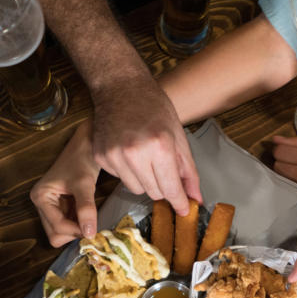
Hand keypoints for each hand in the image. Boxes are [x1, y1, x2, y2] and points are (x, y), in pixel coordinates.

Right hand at [30, 122, 100, 246]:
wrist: (86, 145)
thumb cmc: (82, 159)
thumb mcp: (84, 184)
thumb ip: (86, 209)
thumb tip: (90, 233)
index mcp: (41, 197)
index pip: (57, 227)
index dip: (76, 230)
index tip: (94, 228)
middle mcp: (41, 203)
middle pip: (55, 234)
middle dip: (74, 232)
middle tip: (91, 223)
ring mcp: (49, 206)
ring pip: (61, 232)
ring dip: (77, 229)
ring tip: (90, 216)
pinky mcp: (59, 206)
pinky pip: (68, 225)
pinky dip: (78, 224)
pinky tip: (87, 214)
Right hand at [91, 79, 201, 216]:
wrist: (120, 87)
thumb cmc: (153, 107)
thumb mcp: (178, 136)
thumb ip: (188, 171)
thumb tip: (195, 199)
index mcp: (160, 146)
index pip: (171, 189)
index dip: (180, 202)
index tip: (183, 210)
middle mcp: (135, 153)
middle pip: (154, 193)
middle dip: (163, 186)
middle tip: (163, 169)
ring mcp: (114, 155)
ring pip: (136, 189)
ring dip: (144, 180)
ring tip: (144, 157)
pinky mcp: (101, 156)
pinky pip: (120, 178)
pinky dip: (127, 171)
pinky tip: (128, 151)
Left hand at [272, 136, 296, 216]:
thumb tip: (275, 139)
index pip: (279, 152)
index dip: (281, 151)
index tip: (288, 154)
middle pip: (277, 167)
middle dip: (284, 164)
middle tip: (296, 166)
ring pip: (281, 182)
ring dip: (287, 179)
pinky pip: (290, 196)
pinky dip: (293, 192)